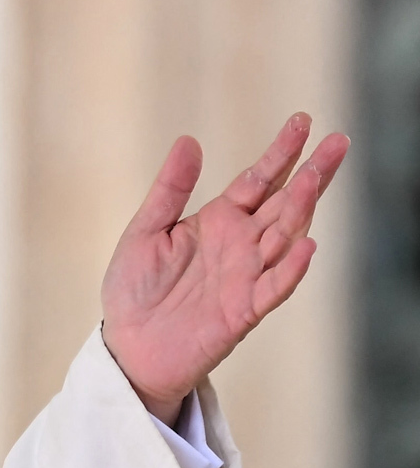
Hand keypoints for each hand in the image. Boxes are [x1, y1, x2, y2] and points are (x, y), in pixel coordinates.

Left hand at [101, 114, 347, 424]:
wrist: (128, 346)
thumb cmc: (135, 289)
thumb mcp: (146, 230)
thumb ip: (170, 189)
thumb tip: (189, 140)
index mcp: (218, 221)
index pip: (258, 180)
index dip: (281, 153)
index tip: (303, 121)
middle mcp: (240, 245)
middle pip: (284, 203)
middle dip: (311, 173)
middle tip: (338, 141)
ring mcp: (246, 277)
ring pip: (283, 238)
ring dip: (301, 210)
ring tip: (314, 178)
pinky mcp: (243, 311)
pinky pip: (273, 288)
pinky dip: (291, 269)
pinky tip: (306, 245)